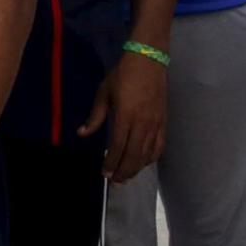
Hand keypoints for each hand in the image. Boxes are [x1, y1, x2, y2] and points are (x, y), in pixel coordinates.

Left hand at [77, 51, 166, 182]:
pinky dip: (151, 157)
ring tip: (127, 176)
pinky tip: (144, 162)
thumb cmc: (122, 76)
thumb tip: (82, 134)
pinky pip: (159, 146)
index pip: (118, 147)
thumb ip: (95, 117)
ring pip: (148, 153)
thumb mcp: (103, 94)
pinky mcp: (164, 122)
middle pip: (134, 155)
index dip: (111, 162)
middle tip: (116, 183)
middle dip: (124, 171)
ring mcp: (155, 124)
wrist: (148, 62)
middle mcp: (142, 124)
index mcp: (125, 116)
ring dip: (137, 168)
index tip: (104, 173)